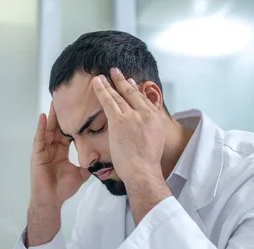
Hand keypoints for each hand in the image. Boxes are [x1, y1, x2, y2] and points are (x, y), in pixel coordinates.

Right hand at [30, 102, 90, 207]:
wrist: (52, 200)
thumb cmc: (63, 188)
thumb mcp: (81, 174)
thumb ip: (89, 164)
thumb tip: (103, 157)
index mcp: (62, 151)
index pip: (68, 132)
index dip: (73, 122)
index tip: (80, 110)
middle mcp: (53, 148)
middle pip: (58, 127)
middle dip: (62, 113)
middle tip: (67, 98)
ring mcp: (44, 150)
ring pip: (49, 129)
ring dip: (52, 115)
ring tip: (55, 100)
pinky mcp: (37, 154)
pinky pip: (39, 138)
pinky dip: (41, 127)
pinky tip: (44, 116)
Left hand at [91, 68, 168, 185]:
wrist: (143, 172)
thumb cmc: (146, 164)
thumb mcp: (154, 142)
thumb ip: (149, 131)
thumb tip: (142, 130)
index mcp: (156, 119)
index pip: (145, 100)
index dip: (136, 90)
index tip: (132, 82)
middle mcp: (147, 114)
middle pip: (133, 93)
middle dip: (123, 81)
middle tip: (116, 71)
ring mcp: (134, 116)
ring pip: (119, 95)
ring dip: (110, 83)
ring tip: (102, 76)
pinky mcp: (120, 120)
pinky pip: (109, 101)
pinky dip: (102, 90)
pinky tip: (96, 83)